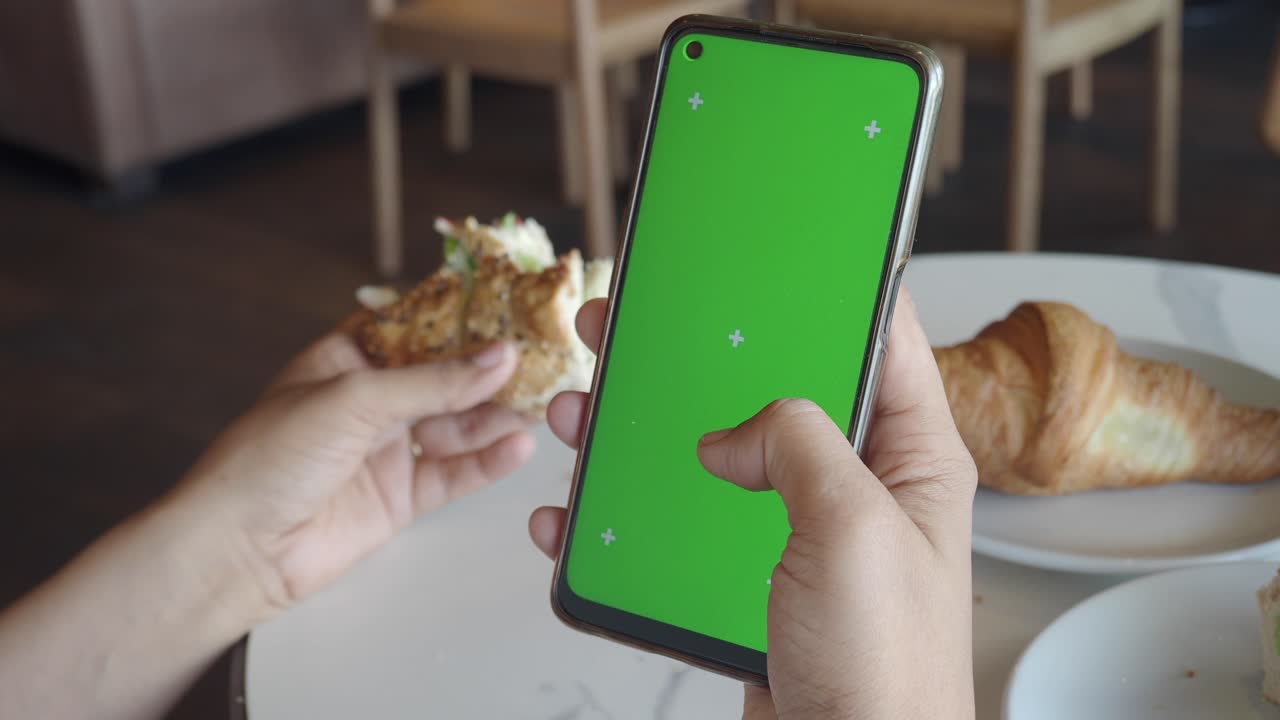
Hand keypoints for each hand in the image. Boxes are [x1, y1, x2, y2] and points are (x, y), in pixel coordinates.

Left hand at [170, 329, 535, 619]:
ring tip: (541, 406)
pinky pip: (455, 473)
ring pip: (458, 426)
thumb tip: (498, 358)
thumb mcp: (355, 400)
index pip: (416, 329)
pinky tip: (516, 447)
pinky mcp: (402, 497)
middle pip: (445, 379)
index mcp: (347, 361)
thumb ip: (434, 382)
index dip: (462, 320)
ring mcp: (388, 450)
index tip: (512, 309)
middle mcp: (371, 403)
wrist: (239, 548)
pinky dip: (487, 461)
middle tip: (541, 361)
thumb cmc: (267, 460)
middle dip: (490, 372)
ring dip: (496, 416)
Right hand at [527, 292, 976, 719]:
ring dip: (645, 434)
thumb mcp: (852, 528)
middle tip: (637, 326)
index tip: (771, 254)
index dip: (827, 287)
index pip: (878, 337)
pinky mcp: (749, 574)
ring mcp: (796, 530)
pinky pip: (683, 524)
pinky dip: (627, 517)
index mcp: (909, 456)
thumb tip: (737, 429)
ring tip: (585, 415)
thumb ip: (798, 445)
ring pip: (714, 453)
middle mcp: (854, 484)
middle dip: (702, 356)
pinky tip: (581, 515)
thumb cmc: (888, 677)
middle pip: (772, 388)